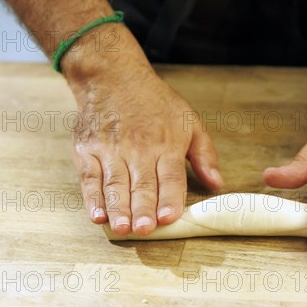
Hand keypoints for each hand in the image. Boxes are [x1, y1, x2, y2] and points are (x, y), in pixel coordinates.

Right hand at [64, 31, 222, 235]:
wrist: (113, 77)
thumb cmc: (156, 102)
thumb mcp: (190, 122)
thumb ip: (205, 155)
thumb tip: (218, 184)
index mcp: (167, 145)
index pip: (170, 176)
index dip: (170, 198)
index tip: (169, 218)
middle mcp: (139, 149)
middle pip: (142, 184)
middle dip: (143, 209)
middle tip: (145, 229)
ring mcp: (111, 151)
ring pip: (116, 184)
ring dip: (119, 208)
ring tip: (123, 228)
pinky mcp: (87, 151)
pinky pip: (89, 178)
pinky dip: (92, 198)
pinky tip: (97, 216)